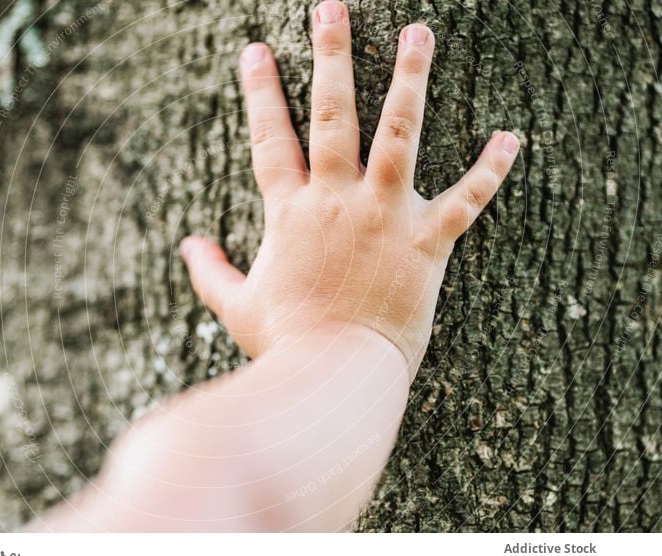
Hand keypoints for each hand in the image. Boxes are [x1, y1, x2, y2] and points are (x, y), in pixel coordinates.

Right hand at [180, 0, 518, 377]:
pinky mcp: (426, 245)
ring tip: (420, 32)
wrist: (333, 376)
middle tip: (333, 7)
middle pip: (333, 114)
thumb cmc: (284, 344)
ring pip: (400, 134)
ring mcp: (384, 218)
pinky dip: (490, 169)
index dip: (261, 92)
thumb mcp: (236, 306)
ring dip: (410, 79)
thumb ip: (209, 271)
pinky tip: (510, 135)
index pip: (270, 138)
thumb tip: (187, 247)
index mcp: (290, 213)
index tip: (256, 50)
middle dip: (331, 55)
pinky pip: (465, 200)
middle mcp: (337, 202)